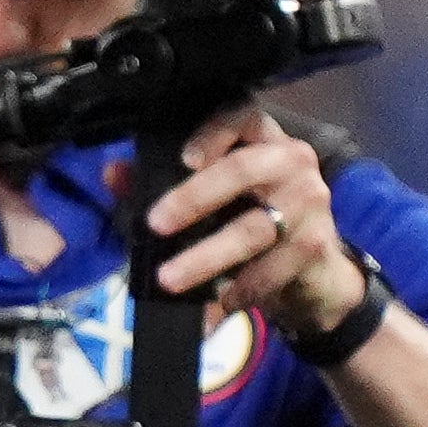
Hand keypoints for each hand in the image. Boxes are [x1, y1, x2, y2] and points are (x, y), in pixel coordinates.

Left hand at [134, 103, 365, 336]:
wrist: (312, 274)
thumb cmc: (251, 223)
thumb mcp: (208, 200)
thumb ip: (159, 182)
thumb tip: (113, 173)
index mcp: (262, 141)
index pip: (243, 117)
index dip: (215, 131)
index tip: (184, 158)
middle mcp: (291, 163)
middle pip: (242, 170)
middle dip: (194, 198)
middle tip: (156, 225)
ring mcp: (308, 203)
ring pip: (251, 230)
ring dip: (206, 258)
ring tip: (169, 280)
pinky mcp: (314, 245)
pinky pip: (267, 272)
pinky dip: (233, 293)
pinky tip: (210, 310)